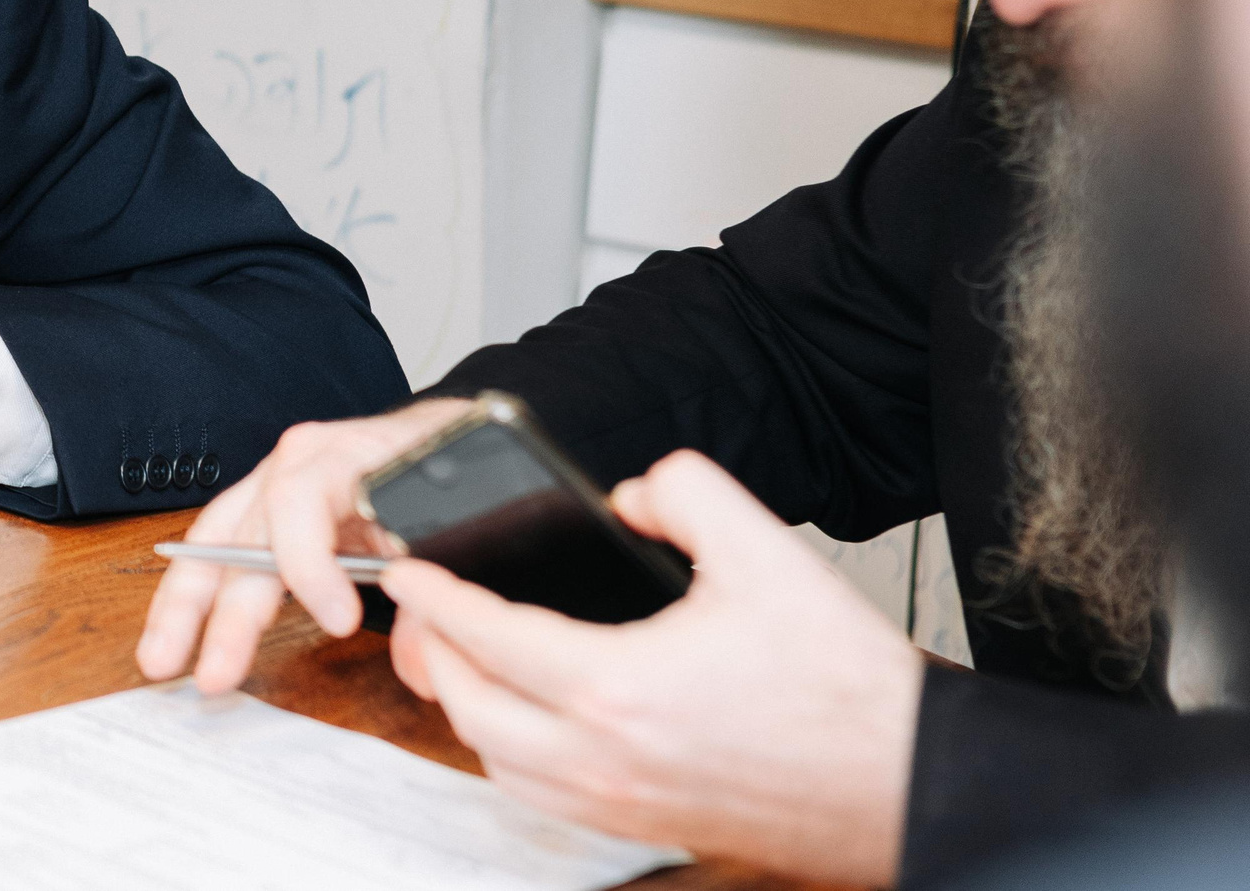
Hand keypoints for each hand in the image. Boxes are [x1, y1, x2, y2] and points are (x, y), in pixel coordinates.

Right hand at [135, 398, 474, 690]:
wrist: (439, 437)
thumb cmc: (442, 476)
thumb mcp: (453, 523)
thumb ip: (435, 596)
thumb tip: (419, 667)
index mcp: (342, 454)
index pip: (299, 502)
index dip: (310, 566)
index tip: (338, 621)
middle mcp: (293, 464)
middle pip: (241, 532)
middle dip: (221, 610)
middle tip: (214, 674)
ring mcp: (269, 484)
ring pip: (212, 540)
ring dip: (183, 605)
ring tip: (160, 660)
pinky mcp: (261, 509)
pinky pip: (218, 548)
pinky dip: (196, 594)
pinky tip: (174, 634)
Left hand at [382, 449, 923, 885]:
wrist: (910, 782)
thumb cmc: (843, 686)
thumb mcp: (764, 550)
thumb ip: (682, 490)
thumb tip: (629, 496)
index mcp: (617, 687)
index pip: (487, 637)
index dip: (436, 597)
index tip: (407, 568)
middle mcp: (603, 758)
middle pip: (468, 705)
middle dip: (432, 649)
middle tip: (424, 605)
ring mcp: (618, 804)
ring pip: (494, 759)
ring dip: (463, 703)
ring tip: (460, 652)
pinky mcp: (641, 826)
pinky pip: (536, 794)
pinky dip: (506, 750)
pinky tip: (520, 712)